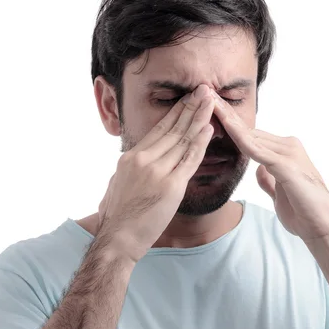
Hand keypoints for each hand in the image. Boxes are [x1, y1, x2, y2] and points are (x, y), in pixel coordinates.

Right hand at [97, 85, 214, 262]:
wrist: (117, 239)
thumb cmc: (117, 218)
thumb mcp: (118, 185)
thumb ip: (131, 170)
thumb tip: (136, 163)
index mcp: (131, 158)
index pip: (158, 130)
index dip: (175, 113)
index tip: (186, 100)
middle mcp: (143, 160)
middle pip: (172, 128)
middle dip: (190, 107)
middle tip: (203, 89)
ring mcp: (157, 172)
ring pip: (182, 139)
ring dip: (199, 118)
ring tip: (211, 101)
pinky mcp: (170, 186)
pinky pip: (189, 160)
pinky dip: (200, 142)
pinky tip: (209, 128)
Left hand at [211, 90, 328, 242]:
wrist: (324, 229)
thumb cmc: (303, 212)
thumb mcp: (280, 191)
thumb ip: (269, 178)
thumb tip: (260, 169)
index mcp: (284, 151)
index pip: (250, 134)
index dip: (229, 123)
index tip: (209, 109)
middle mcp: (288, 146)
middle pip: (249, 129)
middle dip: (225, 113)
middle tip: (203, 92)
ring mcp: (289, 154)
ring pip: (251, 135)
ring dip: (228, 120)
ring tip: (209, 103)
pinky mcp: (288, 166)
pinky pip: (258, 151)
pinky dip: (241, 139)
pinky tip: (226, 128)